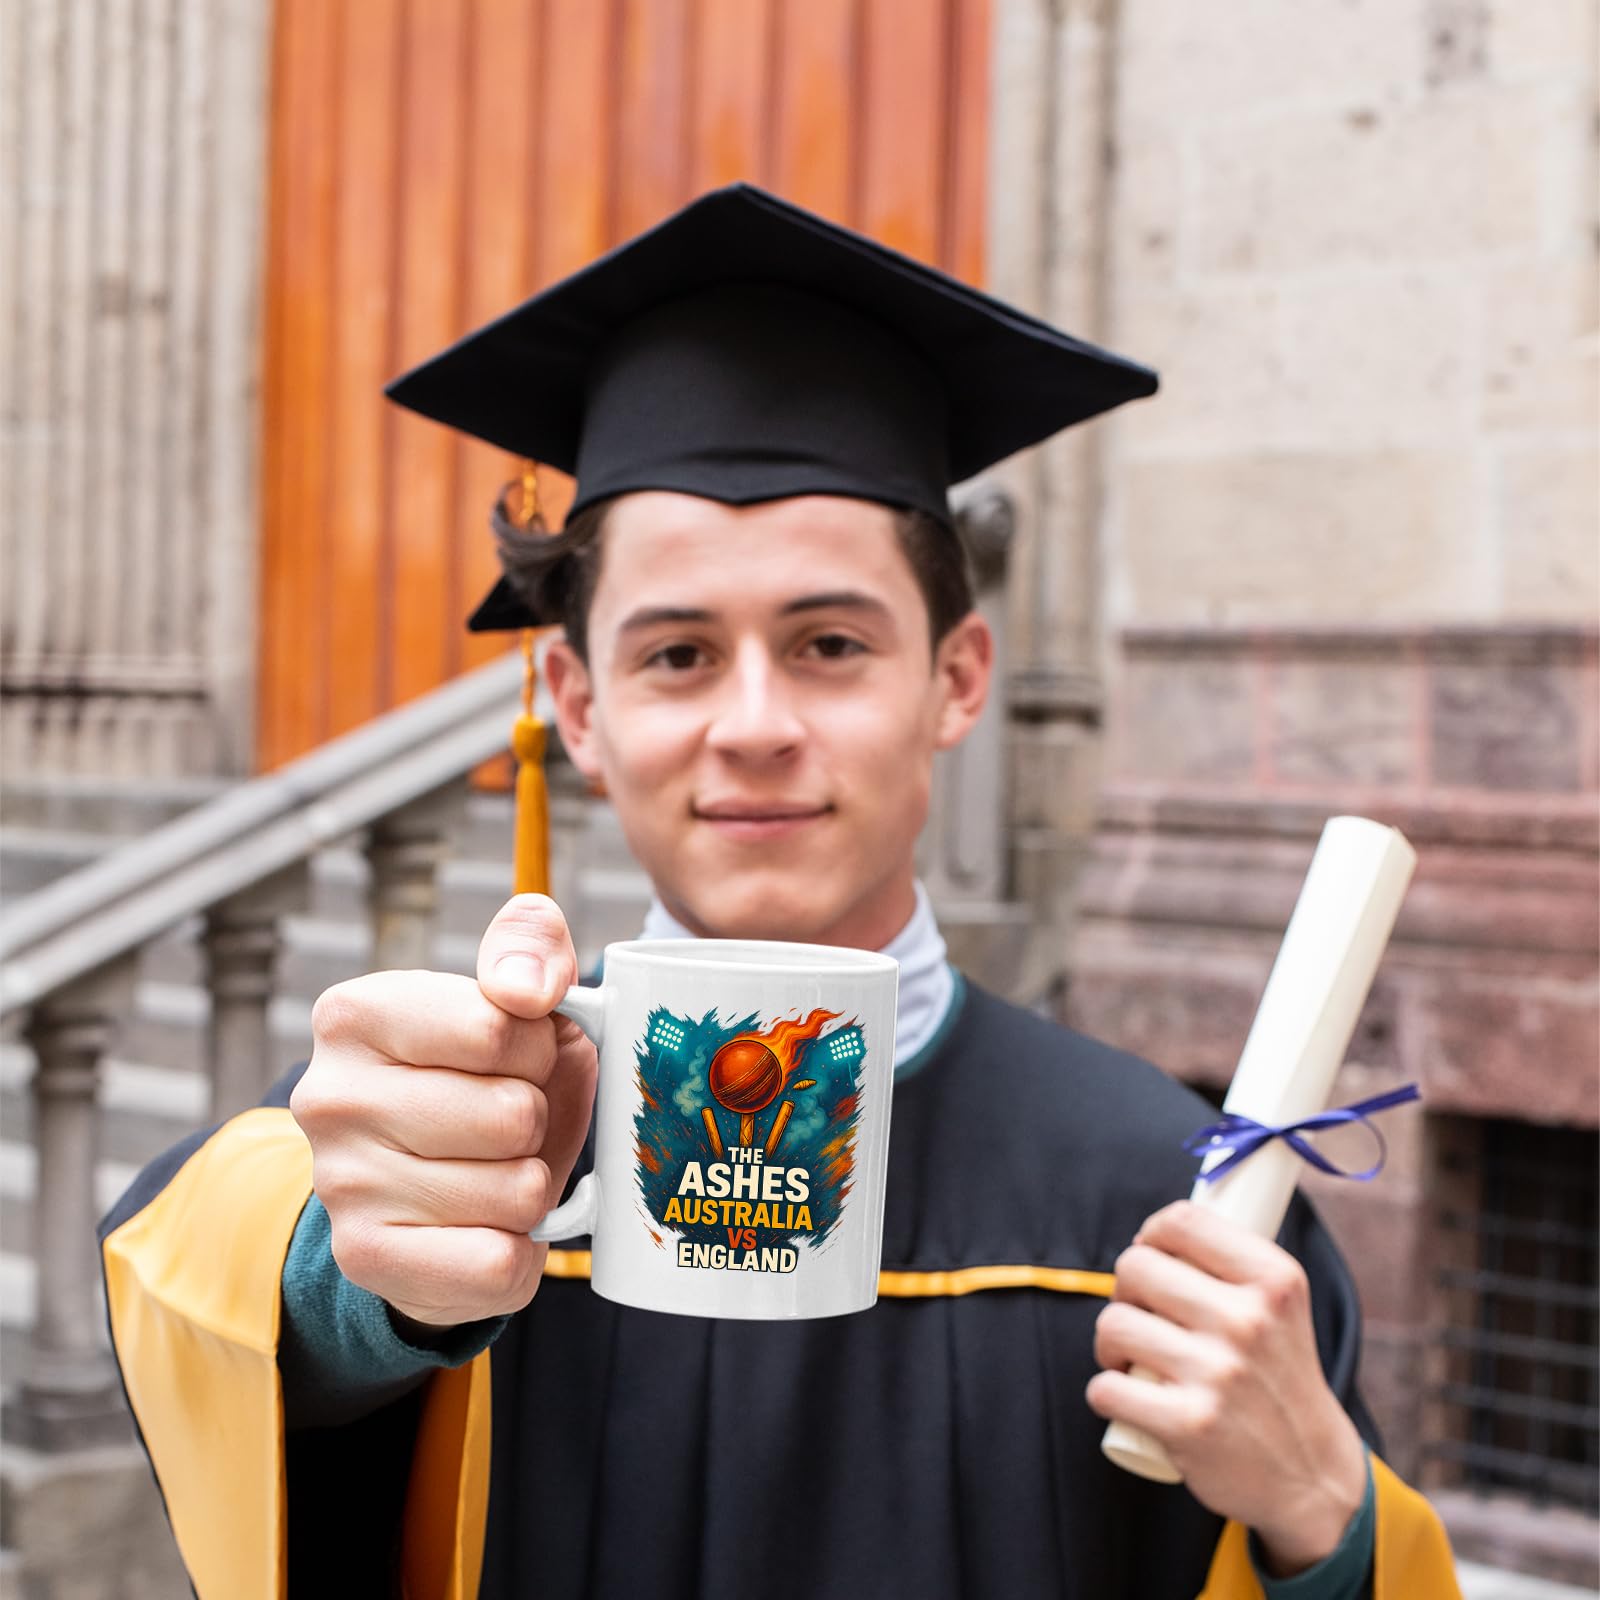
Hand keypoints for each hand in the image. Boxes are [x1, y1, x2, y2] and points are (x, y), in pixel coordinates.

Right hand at [290, 894, 597, 1328]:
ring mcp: (341, 1184)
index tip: (520, 1052)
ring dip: (534, 1184)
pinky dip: (522, 1251)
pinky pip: (498, 1265)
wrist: (435, 1183)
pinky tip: (491, 1228)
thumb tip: (527, 989)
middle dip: (539, 1119)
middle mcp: (329, 1097)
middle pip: (512, 1114)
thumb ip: (532, 949)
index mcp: (356, 1013)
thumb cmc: (490, 1073)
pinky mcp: (366, 1261)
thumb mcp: (520, 992)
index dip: (540, 1047)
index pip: (497, 1027)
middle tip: (511, 1121)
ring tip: (497, 1169)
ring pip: (518, 1191)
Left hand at [1085, 1200, 1367, 1576]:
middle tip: (1140, 1316)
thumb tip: (1160, 1228)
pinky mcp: (1189, 1424)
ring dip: (1109, 1343)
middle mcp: (1248, 1320)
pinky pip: (1105, 1388)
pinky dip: (1104, 1392)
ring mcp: (1218, 1373)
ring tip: (1129, 1359)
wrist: (1312, 1477)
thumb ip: (1231, 1264)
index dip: (1151, 1234)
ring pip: (1113, 1324)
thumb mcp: (1281, 1308)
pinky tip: (1122, 1396)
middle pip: (1134, 1267)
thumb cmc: (1279, 1379)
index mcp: (1273, 1280)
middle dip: (1125, 1290)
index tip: (1150, 1255)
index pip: (1181, 1220)